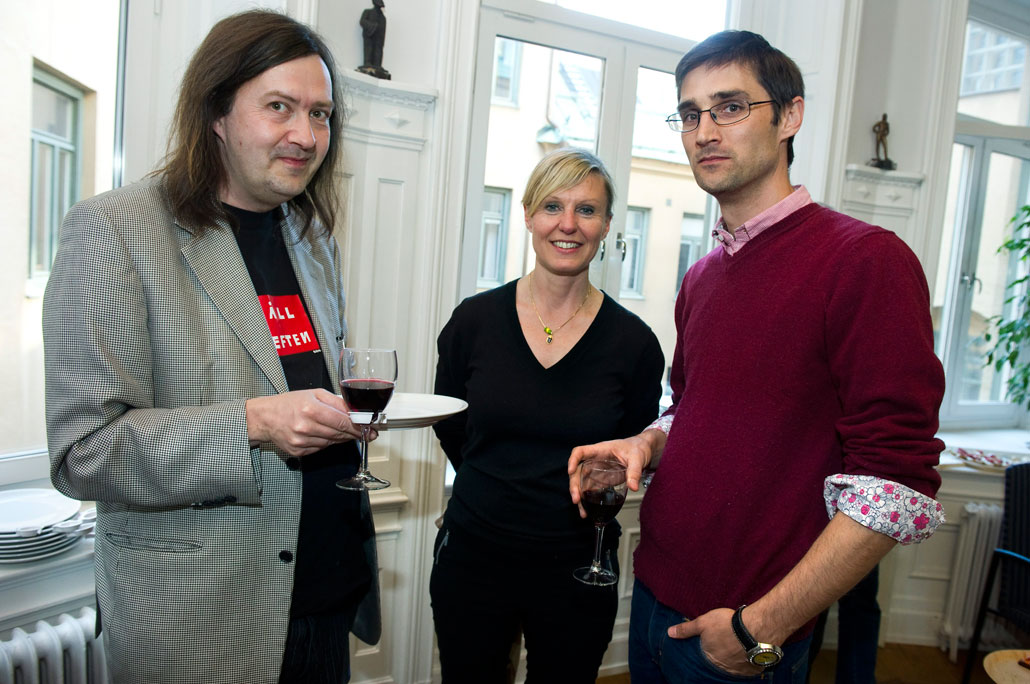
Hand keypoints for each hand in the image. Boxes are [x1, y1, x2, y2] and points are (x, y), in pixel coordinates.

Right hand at [246, 389, 365, 456]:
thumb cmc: (289, 403)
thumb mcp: (315, 394)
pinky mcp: (299, 452)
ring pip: (332, 442)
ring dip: (341, 437)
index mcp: (311, 410)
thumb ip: (337, 402)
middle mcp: (306, 427)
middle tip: (366, 431)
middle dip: (354, 433)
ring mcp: (301, 442)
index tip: (370, 428)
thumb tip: (356, 412)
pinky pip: (321, 448)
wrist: (265, 417)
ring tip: (343, 430)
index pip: (343, 422)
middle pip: (339, 434)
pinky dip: (326, 442)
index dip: (359, 426)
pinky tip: (323, 434)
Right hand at [568, 430, 661, 512]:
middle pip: (577, 472)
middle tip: (576, 499)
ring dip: (579, 497)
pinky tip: (587, 513)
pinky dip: (587, 502)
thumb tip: (633, 487)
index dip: (573, 460)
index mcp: (599, 450)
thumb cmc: (637, 449)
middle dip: (574, 486)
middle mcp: (594, 461)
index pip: (580, 452)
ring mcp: (596, 472)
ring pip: (581, 484)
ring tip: (583, 512)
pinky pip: (589, 491)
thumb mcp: (637, 459)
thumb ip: (634, 472)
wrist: (642, 452)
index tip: (570, 471)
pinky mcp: (600, 481)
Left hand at [668, 608, 762, 676]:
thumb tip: (669, 633)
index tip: (712, 645)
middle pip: (718, 663)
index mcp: (709, 658)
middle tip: (725, 644)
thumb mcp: (702, 622)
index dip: (708, 650)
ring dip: (732, 659)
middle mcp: (722, 668)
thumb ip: (686, 629)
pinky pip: (746, 668)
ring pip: (732, 666)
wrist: (755, 629)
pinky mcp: (752, 670)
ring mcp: (738, 671)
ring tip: (735, 647)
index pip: (704, 658)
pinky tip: (746, 652)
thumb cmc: (727, 624)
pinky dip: (745, 661)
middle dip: (720, 655)